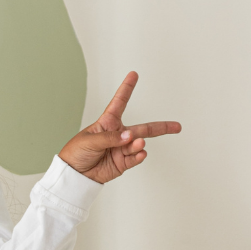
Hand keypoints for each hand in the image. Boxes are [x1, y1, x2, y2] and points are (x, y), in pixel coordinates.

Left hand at [59, 72, 180, 183]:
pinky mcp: (122, 163)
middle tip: (176, 126)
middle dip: (161, 127)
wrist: (73, 175)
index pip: (119, 102)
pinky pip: (135, 159)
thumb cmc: (76, 153)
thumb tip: (130, 136)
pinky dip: (139, 156)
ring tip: (138, 144)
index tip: (133, 74)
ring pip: (139, 144)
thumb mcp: (90, 141)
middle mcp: (118, 135)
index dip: (127, 89)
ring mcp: (121, 149)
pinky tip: (140, 153)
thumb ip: (110, 138)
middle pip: (143, 128)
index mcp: (107, 123)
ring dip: (139, 144)